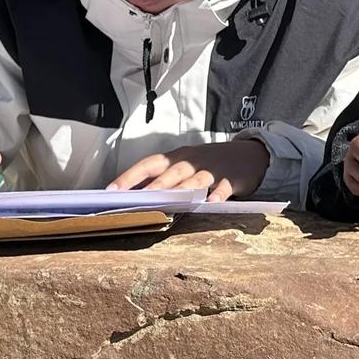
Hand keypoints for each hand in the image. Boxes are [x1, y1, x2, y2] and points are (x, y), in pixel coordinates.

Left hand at [108, 139, 270, 202]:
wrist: (247, 155)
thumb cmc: (207, 164)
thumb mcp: (185, 165)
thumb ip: (163, 178)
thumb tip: (133, 195)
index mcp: (176, 158)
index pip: (148, 164)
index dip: (130, 176)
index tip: (110, 190)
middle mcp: (191, 162)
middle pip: (169, 174)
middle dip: (153, 188)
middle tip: (136, 201)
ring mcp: (212, 169)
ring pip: (193, 181)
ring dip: (180, 191)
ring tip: (167, 203)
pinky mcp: (231, 178)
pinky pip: (223, 187)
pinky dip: (218, 194)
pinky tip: (212, 202)